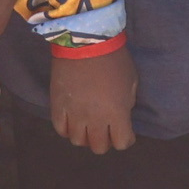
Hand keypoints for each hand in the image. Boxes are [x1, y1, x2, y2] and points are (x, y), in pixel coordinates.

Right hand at [45, 39, 139, 153]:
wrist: (85, 41)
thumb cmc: (114, 58)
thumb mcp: (131, 81)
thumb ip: (127, 103)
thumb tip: (122, 114)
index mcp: (117, 114)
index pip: (122, 143)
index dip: (126, 139)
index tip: (125, 132)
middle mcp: (95, 120)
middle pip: (99, 147)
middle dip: (105, 140)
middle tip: (106, 129)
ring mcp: (74, 115)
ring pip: (78, 141)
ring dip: (85, 136)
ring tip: (88, 125)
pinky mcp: (57, 106)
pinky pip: (60, 129)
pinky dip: (67, 129)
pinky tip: (72, 121)